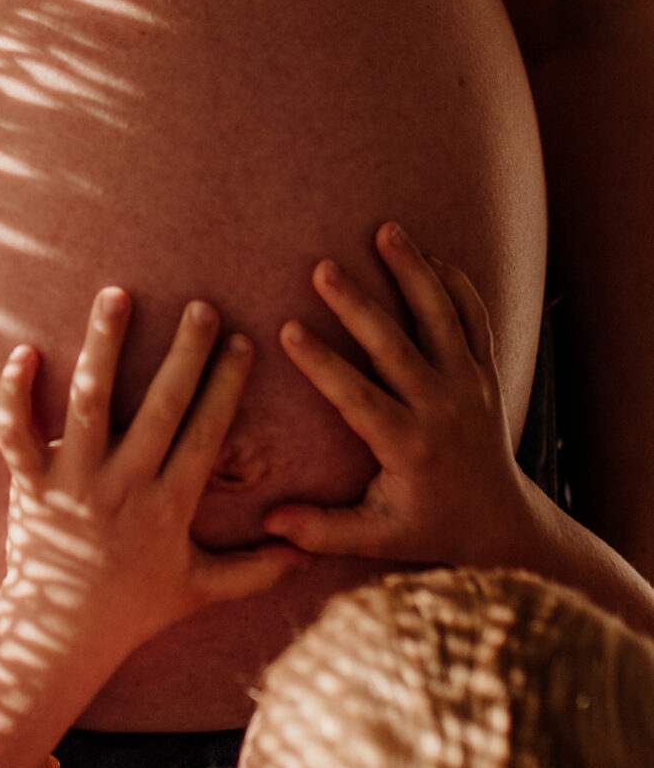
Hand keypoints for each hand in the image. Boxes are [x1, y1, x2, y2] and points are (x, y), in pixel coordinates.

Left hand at [0, 289, 302, 692]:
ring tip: (117, 295)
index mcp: (171, 504)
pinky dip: (14, 394)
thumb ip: (256, 570)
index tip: (241, 340)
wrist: (61, 635)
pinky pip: (16, 433)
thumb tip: (307, 554)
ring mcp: (75, 482)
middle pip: (162, 407)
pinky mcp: (29, 485)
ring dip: (103, 346)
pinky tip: (24, 349)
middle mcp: (125, 486)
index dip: (226, 386)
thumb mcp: (202, 590)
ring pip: (90, 403)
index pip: (207, 432)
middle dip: (184, 354)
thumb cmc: (135, 609)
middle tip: (200, 306)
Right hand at [263, 221, 540, 565]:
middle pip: (397, 346)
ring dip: (414, 271)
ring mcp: (469, 385)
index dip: (323, 363)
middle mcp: (442, 408)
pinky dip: (456, 283)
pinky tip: (429, 255)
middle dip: (358, 305)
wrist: (499, 521)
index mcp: (408, 445)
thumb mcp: (375, 537)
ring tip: (386, 230)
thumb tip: (268, 523)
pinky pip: (475, 318)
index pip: (359, 397)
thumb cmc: (427, 527)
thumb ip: (322, 529)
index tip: (289, 329)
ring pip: (443, 317)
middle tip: (323, 267)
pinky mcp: (486, 373)